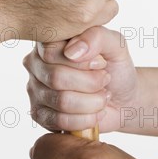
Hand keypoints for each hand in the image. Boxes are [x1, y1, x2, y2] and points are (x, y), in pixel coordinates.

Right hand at [23, 26, 138, 131]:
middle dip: (90, 83)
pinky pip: (59, 121)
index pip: (52, 52)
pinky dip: (86, 119)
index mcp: (50, 41)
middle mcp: (36, 63)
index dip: (81, 62)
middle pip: (55, 77)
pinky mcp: (39, 114)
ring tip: (103, 96)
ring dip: (92, 102)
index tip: (101, 63)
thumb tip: (71, 52)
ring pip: (60, 100)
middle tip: (105, 80)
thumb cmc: (115, 67)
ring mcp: (34, 89)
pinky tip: (96, 112)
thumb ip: (96, 37)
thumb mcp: (114, 44)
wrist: (123, 97)